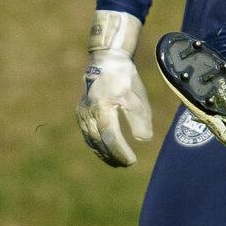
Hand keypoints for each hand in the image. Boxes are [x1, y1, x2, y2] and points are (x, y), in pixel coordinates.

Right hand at [77, 10, 154, 166]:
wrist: (106, 60)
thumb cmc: (124, 78)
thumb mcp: (136, 96)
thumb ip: (140, 118)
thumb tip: (144, 139)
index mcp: (103, 107)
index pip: (111, 136)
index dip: (120, 151)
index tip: (132, 161)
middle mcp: (89, 112)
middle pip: (99, 141)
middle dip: (112, 155)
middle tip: (126, 164)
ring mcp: (83, 112)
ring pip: (91, 139)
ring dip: (103, 153)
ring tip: (117, 162)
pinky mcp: (82, 112)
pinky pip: (87, 133)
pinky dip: (96, 144)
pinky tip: (104, 151)